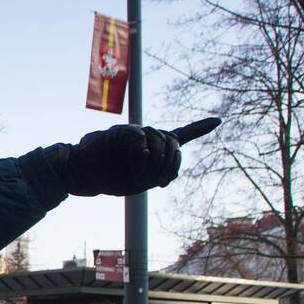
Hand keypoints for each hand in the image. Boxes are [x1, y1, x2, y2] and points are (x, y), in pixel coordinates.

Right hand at [51, 118, 218, 196]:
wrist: (85, 175)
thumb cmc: (111, 179)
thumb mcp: (143, 182)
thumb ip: (162, 171)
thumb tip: (174, 150)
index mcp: (154, 149)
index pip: (181, 135)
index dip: (200, 127)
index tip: (219, 120)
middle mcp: (147, 137)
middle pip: (173, 143)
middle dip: (167, 164)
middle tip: (151, 182)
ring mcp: (136, 133)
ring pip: (160, 141)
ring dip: (152, 165)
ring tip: (137, 177)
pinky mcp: (122, 131)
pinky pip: (142, 138)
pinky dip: (141, 154)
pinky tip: (134, 162)